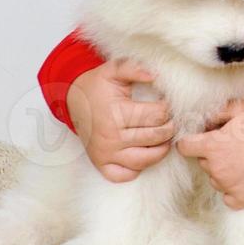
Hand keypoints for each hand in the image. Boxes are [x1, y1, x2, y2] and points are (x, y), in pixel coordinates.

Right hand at [66, 58, 171, 183]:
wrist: (73, 99)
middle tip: (170, 120)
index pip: (158, 116)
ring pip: (146, 160)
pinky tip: (143, 152)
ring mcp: (105, 154)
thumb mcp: (114, 69)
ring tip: (162, 136)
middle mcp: (110, 137)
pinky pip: (125, 176)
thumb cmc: (98, 85)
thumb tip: (155, 76)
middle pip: (156, 137)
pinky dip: (138, 168)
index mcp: (116, 113)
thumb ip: (135, 68)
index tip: (167, 104)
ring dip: (160, 149)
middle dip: (169, 127)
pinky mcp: (100, 164)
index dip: (169, 109)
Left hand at [176, 100, 243, 209]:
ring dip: (224, 171)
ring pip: (215, 179)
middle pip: (203, 162)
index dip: (192, 141)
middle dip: (213, 154)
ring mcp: (228, 186)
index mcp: (213, 146)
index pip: (184, 147)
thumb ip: (216, 111)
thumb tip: (200, 119)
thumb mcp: (242, 108)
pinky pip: (227, 196)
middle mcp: (216, 169)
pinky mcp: (241, 200)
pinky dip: (234, 188)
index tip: (203, 140)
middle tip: (235, 146)